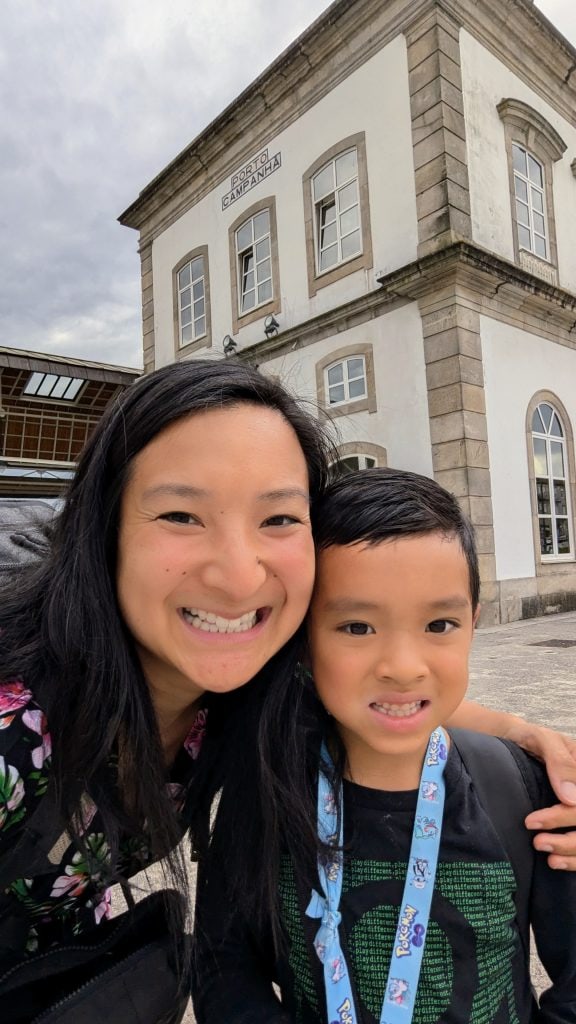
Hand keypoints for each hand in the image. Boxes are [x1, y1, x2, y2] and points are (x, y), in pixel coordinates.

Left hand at [504, 721, 575, 869]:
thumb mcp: (543, 740)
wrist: (514, 742)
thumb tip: (570, 797)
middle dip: (567, 840)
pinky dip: (573, 860)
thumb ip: (558, 762)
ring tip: (544, 852)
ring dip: (571, 851)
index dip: (564, 817)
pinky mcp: (573, 821)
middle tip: (537, 841)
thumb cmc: (530, 739)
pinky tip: (556, 862)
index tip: (533, 822)